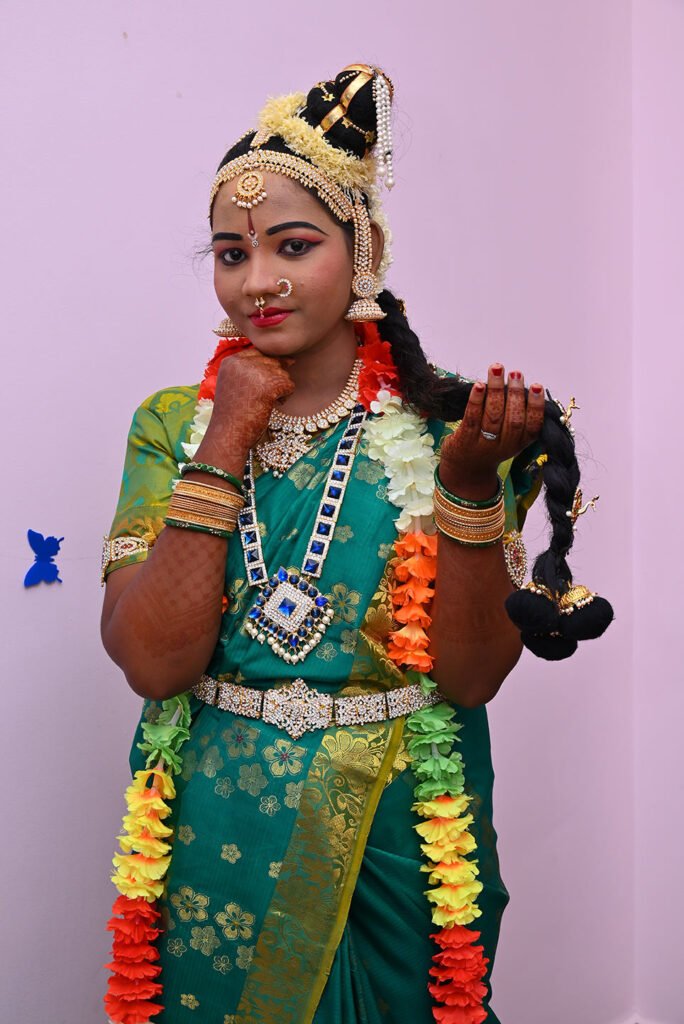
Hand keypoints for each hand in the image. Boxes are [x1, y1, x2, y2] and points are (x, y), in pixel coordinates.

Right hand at [201, 348, 294, 455]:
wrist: (227, 437)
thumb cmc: (234, 415)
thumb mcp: (236, 385)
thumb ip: (253, 370)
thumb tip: (290, 359)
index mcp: (231, 361)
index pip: (258, 353)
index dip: (266, 368)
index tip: (261, 386)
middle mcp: (241, 362)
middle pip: (272, 362)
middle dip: (273, 381)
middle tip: (260, 398)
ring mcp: (255, 372)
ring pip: (283, 373)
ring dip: (279, 390)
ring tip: (263, 404)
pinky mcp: (268, 385)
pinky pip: (289, 386)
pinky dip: (284, 398)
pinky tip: (271, 407)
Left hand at [440, 363, 544, 494]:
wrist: (465, 470)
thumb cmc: (490, 445)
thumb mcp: (510, 438)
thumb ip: (517, 415)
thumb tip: (520, 383)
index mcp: (519, 443)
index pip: (532, 426)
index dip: (536, 406)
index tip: (537, 386)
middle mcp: (503, 446)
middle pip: (513, 420)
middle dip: (516, 394)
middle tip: (516, 373)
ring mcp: (483, 444)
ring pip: (493, 416)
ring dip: (496, 390)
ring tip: (497, 369)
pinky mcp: (464, 440)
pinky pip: (471, 418)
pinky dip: (476, 400)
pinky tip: (479, 385)